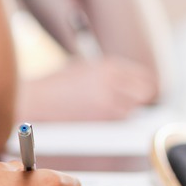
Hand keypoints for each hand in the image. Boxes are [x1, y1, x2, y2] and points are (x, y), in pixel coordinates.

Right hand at [20, 57, 157, 121]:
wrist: (40, 99)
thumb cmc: (59, 82)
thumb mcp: (85, 66)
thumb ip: (110, 71)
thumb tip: (131, 79)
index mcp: (109, 65)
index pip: (142, 76)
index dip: (143, 84)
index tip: (141, 89)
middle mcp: (112, 81)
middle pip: (144, 93)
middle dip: (140, 97)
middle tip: (132, 100)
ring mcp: (108, 101)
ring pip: (132, 109)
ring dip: (125, 109)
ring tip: (105, 106)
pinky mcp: (101, 118)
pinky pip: (118, 120)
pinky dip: (113, 119)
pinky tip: (97, 113)